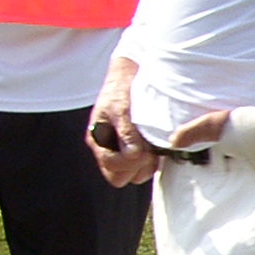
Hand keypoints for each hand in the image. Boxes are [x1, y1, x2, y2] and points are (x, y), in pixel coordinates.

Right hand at [87, 62, 192, 186]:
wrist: (130, 77)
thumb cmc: (121, 90)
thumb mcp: (121, 108)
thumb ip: (126, 132)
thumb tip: (132, 155)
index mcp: (97, 140)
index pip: (111, 167)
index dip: (128, 162)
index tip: (143, 151)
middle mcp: (108, 149)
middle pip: (119, 177)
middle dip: (135, 167)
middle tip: (149, 152)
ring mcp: (122, 151)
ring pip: (133, 175)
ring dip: (146, 166)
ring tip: (153, 148)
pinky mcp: (137, 150)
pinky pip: (143, 168)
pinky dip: (152, 161)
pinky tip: (157, 147)